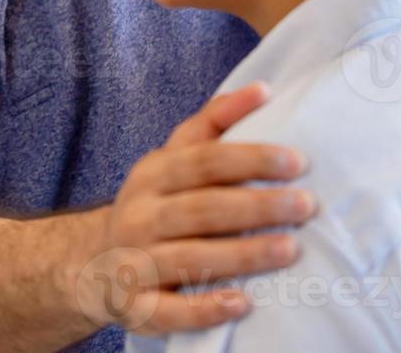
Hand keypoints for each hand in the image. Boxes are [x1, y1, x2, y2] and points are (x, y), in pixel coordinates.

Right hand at [74, 81, 314, 333]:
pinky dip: (204, 307)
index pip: (202, 161)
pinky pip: (168, 310)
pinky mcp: (136, 307)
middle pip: (200, 208)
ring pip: (189, 258)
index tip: (297, 161)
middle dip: (256, 205)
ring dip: (242, 255)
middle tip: (306, 205)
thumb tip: (263, 90)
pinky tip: (242, 304)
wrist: (95, 264)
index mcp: (151, 175)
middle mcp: (138, 216)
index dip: (249, 159)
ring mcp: (134, 262)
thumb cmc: (155, 204)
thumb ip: (213, 123)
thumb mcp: (172, 159)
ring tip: (290, 249)